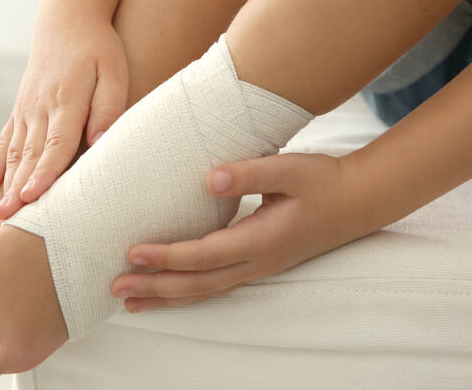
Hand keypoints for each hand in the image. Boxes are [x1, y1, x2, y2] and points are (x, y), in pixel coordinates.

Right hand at [0, 8, 128, 221]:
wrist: (67, 16)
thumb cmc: (98, 46)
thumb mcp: (113, 71)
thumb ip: (108, 107)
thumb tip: (99, 142)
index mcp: (67, 100)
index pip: (56, 145)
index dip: (44, 174)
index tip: (33, 198)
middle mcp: (41, 107)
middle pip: (30, 156)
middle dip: (19, 190)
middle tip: (8, 221)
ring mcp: (27, 107)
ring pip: (15, 152)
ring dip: (7, 184)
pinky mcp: (21, 106)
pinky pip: (6, 139)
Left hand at [110, 152, 369, 312]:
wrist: (356, 201)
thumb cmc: (322, 181)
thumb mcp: (290, 169)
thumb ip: (250, 172)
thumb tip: (209, 179)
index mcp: (262, 239)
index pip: (204, 254)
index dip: (167, 256)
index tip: (132, 252)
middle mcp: (257, 261)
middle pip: (198, 284)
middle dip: (155, 287)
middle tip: (115, 288)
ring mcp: (257, 267)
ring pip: (205, 291)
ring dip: (166, 297)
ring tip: (130, 303)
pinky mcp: (257, 264)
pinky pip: (215, 286)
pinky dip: (186, 293)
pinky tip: (167, 292)